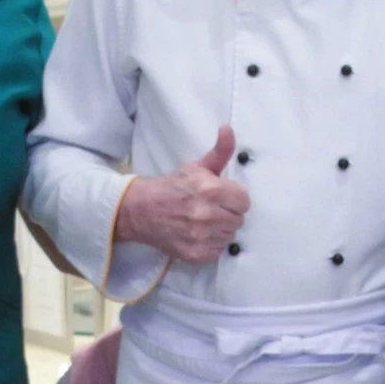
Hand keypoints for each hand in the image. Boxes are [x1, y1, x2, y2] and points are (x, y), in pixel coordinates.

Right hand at [115, 126, 248, 263]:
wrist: (140, 210)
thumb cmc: (171, 187)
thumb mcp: (196, 167)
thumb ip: (219, 152)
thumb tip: (228, 129)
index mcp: (211, 190)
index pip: (244, 201)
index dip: (234, 199)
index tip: (222, 198)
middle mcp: (208, 214)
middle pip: (238, 220)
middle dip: (227, 214)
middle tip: (211, 210)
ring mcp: (201, 236)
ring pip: (229, 236)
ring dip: (220, 230)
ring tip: (204, 222)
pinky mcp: (194, 253)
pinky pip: (217, 251)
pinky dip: (210, 245)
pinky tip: (198, 235)